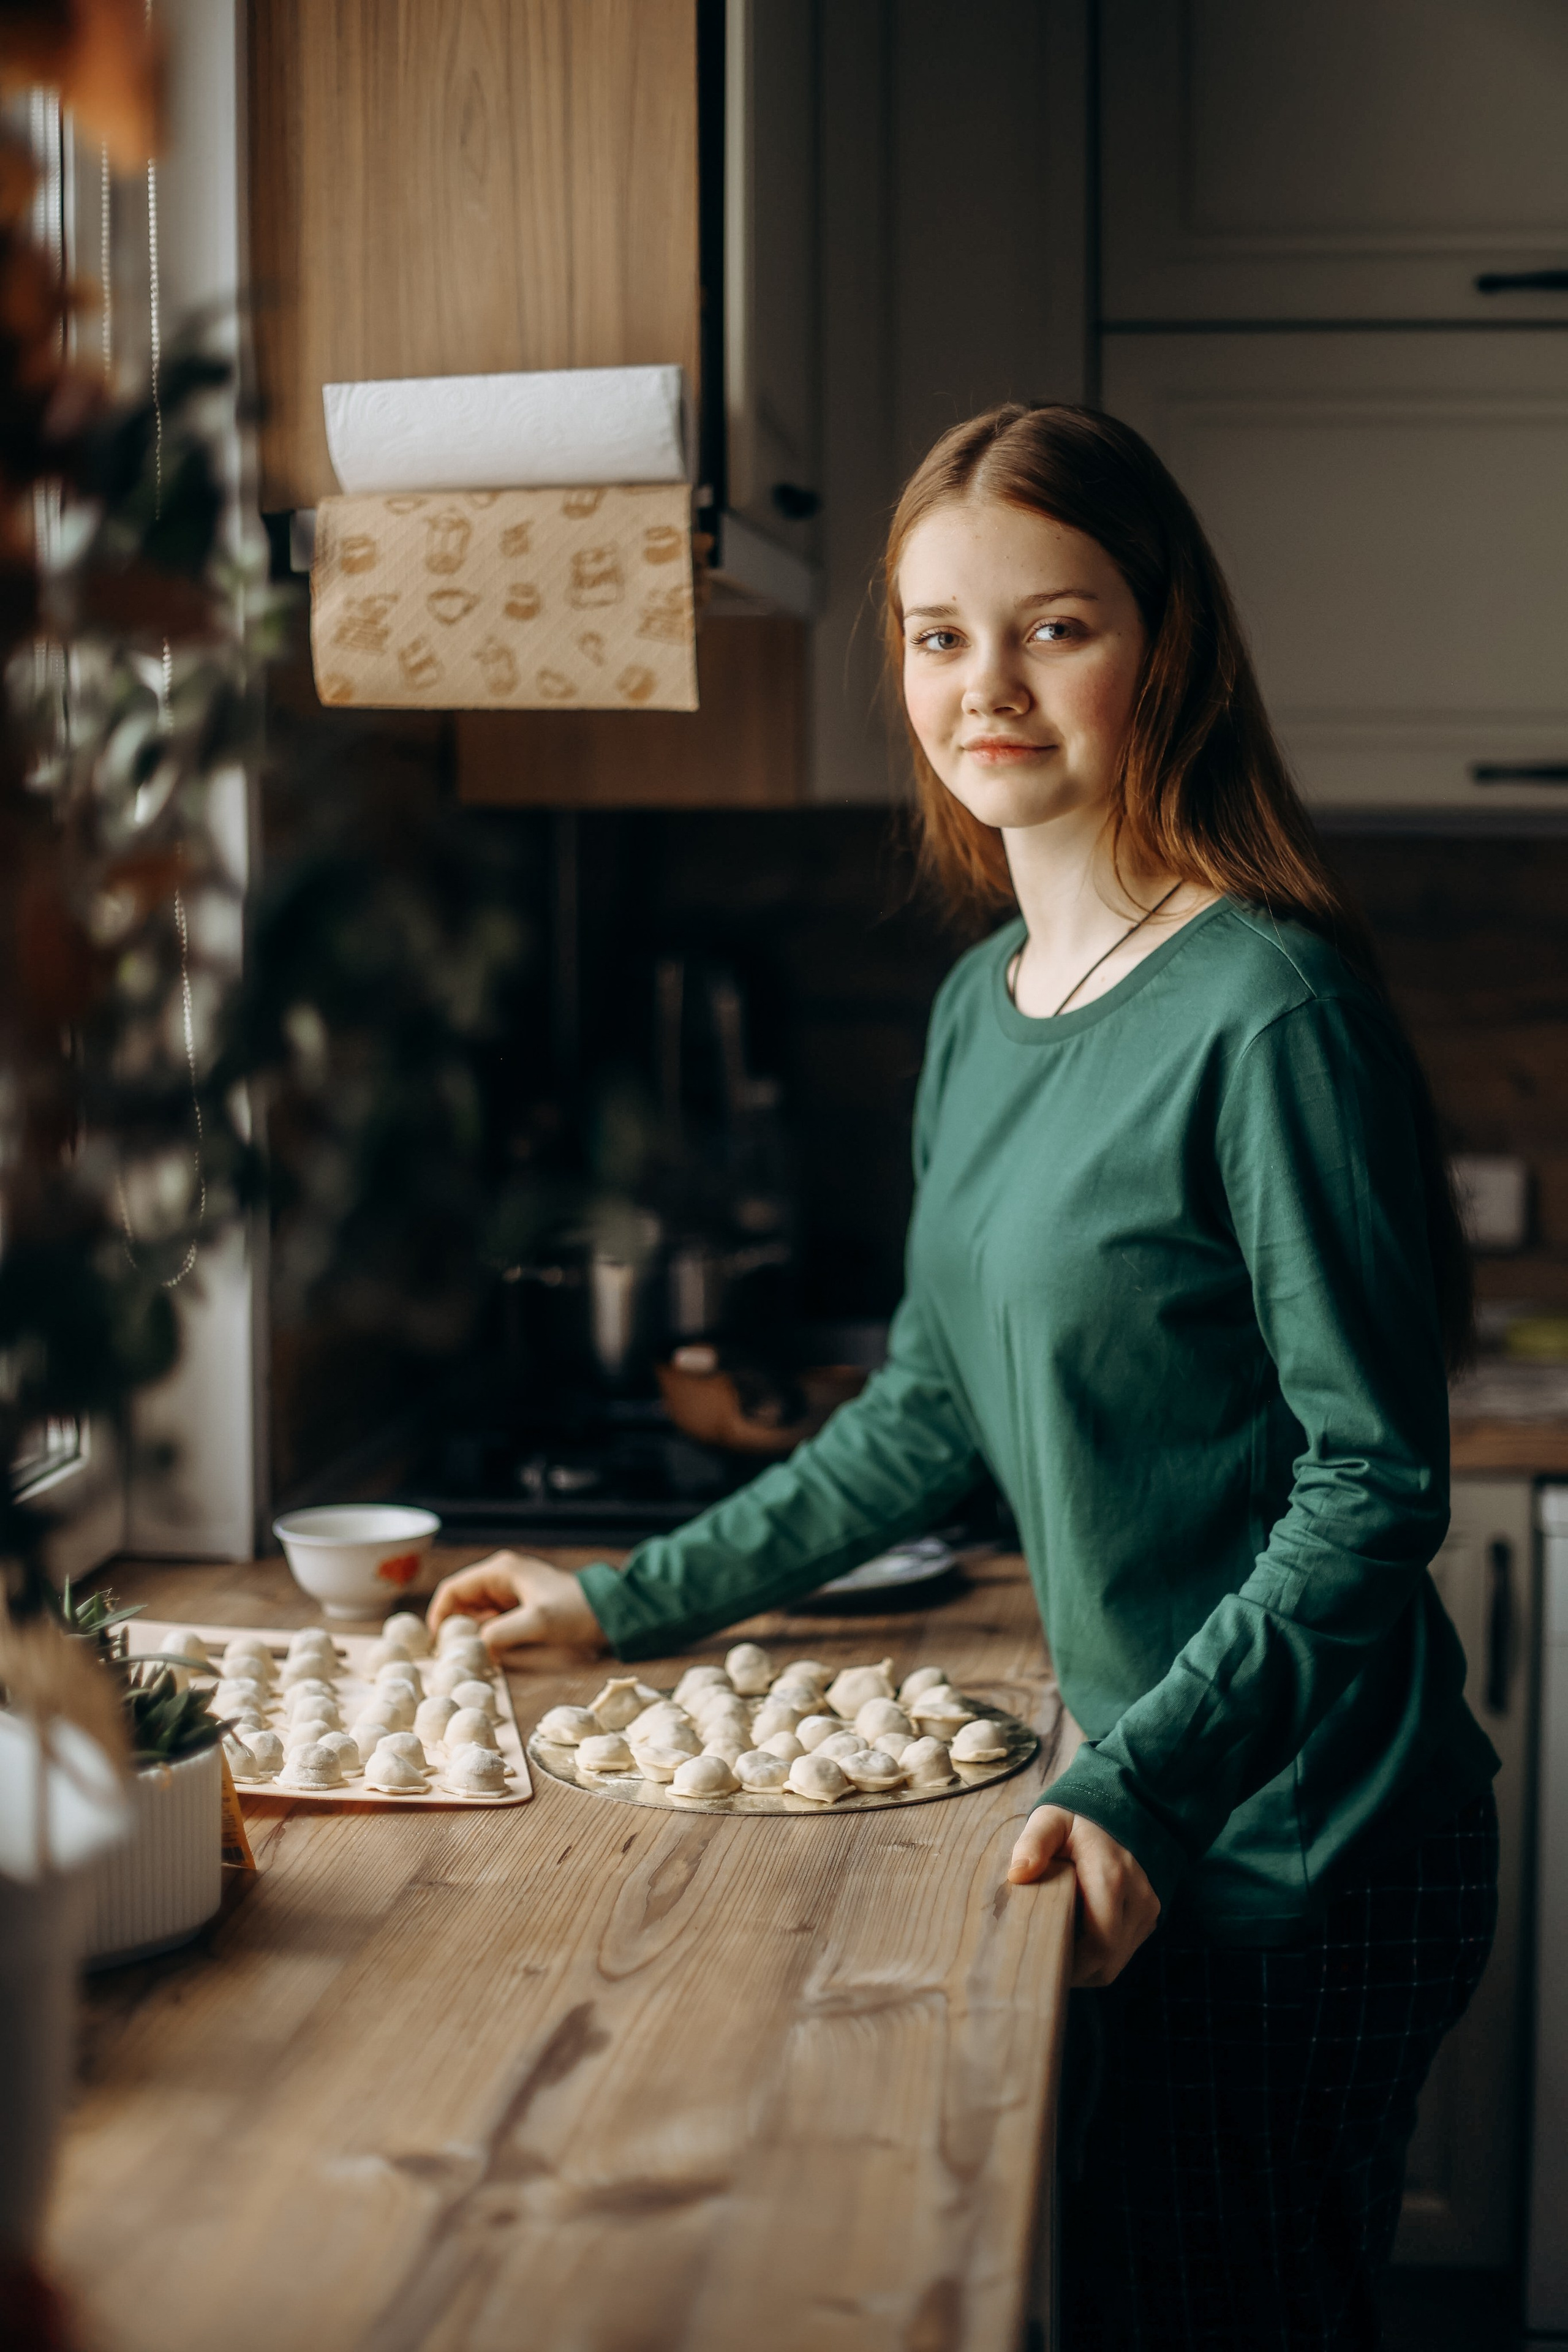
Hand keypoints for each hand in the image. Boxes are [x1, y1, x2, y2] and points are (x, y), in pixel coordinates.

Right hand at [427, 1550, 607, 1657]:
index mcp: (501, 1571)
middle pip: (462, 1601)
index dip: (440, 1614)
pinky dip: (485, 1635)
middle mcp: (502, 1577)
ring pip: (476, 1612)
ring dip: (469, 1632)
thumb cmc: (575, 1611)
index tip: (437, 1643)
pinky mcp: (520, 1607)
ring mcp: (511, 1592)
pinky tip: (488, 1654)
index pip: (454, 1588)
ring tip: (467, 1657)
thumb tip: (476, 1646)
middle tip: (451, 1655)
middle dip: (453, 1625)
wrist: (609, 1611)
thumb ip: (503, 1633)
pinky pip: (492, 1620)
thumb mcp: (538, 1623)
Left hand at [1007, 1805, 1159, 1986]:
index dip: (1071, 1966)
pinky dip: (1101, 1952)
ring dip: (1089, 1964)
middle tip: (1041, 1960)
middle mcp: (1138, 1898)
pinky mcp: (1149, 1913)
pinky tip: (1077, 1936)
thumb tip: (1017, 1875)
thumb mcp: (1050, 1821)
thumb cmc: (1079, 1817)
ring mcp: (1148, 1907)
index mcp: (1112, 1878)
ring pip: (1117, 1961)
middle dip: (1075, 1971)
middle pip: (1108, 1963)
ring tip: (1056, 1945)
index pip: (1099, 1947)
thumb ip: (1033, 1845)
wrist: (1122, 1803)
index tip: (1039, 1962)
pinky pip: (1125, 1948)